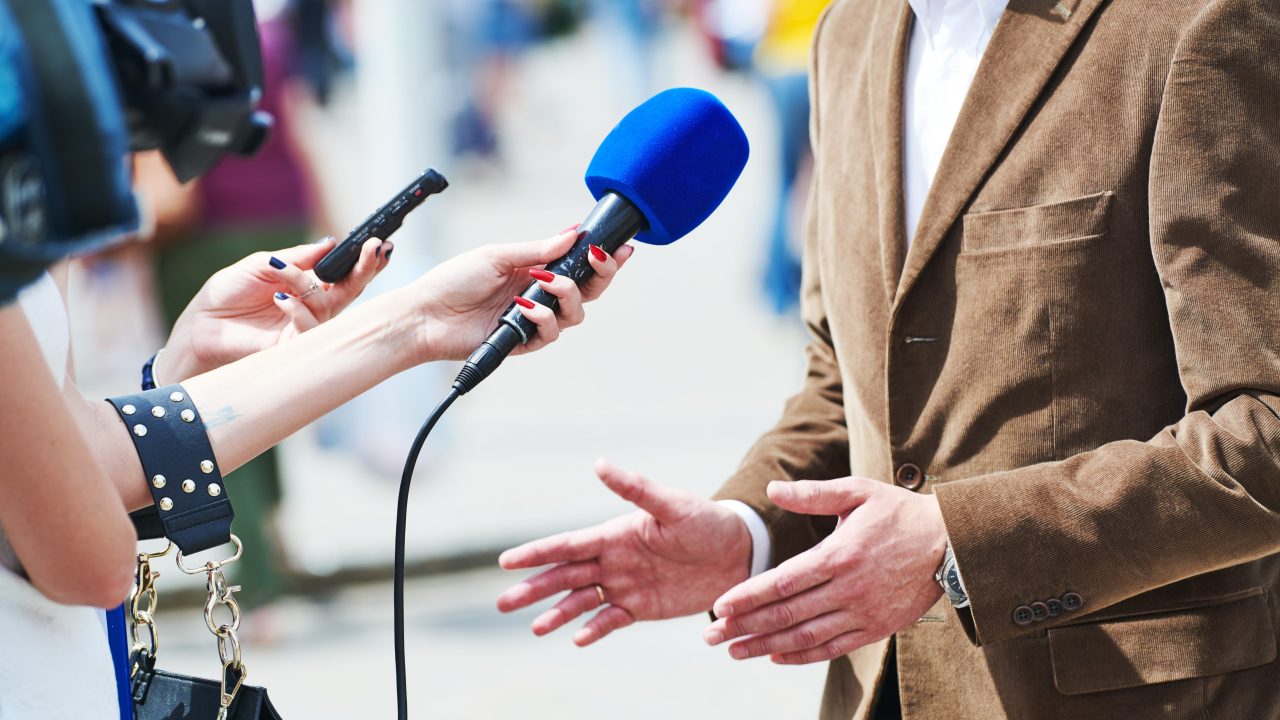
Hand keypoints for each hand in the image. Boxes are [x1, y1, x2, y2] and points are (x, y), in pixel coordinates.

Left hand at [160, 235, 389, 380]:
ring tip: (282, 276)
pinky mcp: (294, 347)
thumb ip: (299, 257)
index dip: (364, 260)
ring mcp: (305, 326)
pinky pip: (310, 329)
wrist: (200, 325)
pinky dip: (299, 311)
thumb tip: (331, 243)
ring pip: (330, 305)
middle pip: (352, 290)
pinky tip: (282, 299)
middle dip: (365, 269)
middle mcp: (313, 306)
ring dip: (307, 285)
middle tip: (375, 249)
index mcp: (308, 285)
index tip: (379, 243)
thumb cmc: (228, 293)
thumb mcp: (263, 263)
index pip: (345, 273)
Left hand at [409, 226, 632, 361]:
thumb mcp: (498, 255)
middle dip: (600, 275)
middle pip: (588, 291)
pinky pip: (549, 334)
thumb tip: (572, 235)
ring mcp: (533, 320)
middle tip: (598, 260)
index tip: (620, 246)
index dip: (603, 259)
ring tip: (544, 283)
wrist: (425, 314)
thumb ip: (537, 249)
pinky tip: (523, 307)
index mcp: (535, 270)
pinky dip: (542, 318)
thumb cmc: (454, 280)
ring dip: (567, 295)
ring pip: (574, 314)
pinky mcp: (522, 343)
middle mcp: (539, 295)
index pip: (579, 265)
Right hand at [497, 460, 750, 645]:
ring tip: (534, 628)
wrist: (738, 553)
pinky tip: (576, 640)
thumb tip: (599, 464)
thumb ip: (636, 489)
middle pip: (565, 576)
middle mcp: (613, 560)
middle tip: (503, 603)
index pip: (567, 545)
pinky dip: (593, 629)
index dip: (536, 553)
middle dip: (534, 588)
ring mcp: (625, 585)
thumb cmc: (706, 521)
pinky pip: (611, 620)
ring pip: (581, 602)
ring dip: (557, 613)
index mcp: (614, 534)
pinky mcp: (642, 607)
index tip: (506, 561)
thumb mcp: (672, 505)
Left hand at [704, 478, 947, 664]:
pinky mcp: (876, 629)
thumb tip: (772, 489)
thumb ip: (813, 494)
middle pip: (787, 614)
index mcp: (840, 554)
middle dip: (745, 626)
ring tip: (735, 650)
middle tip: (711, 636)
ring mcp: (863, 613)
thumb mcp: (858, 492)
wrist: (952, 544)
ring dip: (766, 646)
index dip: (748, 596)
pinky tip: (775, 657)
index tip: (719, 606)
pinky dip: (802, 655)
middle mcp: (849, 589)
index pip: (783, 582)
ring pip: (806, 636)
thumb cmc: (899, 512)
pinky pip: (832, 648)